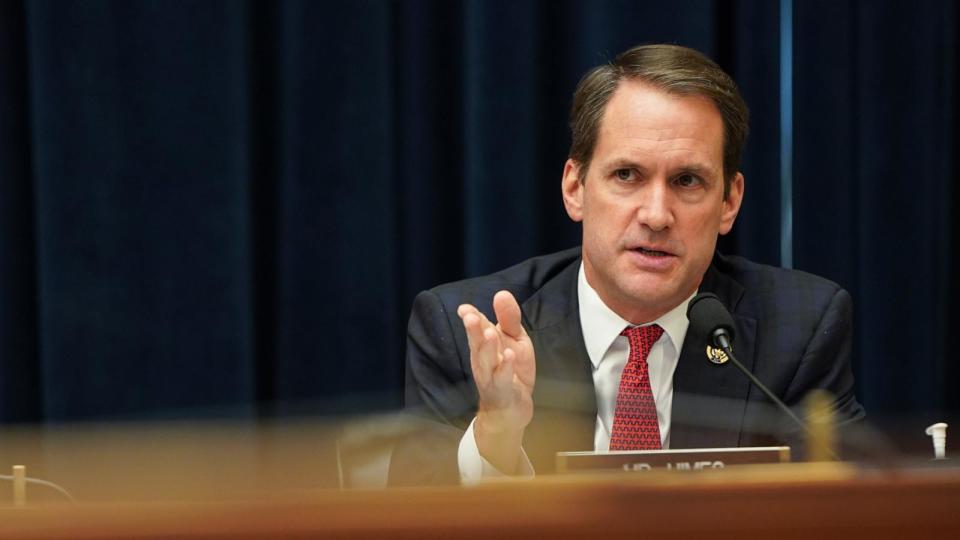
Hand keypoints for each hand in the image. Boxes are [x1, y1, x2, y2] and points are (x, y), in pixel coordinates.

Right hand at [458, 291, 534, 473]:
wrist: (511, 410)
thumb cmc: (510, 371)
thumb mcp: (514, 340)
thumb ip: (508, 318)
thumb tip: (501, 293)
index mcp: (484, 345)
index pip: (475, 329)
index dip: (470, 318)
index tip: (464, 309)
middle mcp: (482, 361)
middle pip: (476, 344)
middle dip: (473, 331)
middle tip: (470, 317)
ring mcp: (491, 378)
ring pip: (486, 362)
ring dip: (488, 348)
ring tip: (490, 334)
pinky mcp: (503, 392)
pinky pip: (502, 380)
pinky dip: (506, 368)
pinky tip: (510, 356)